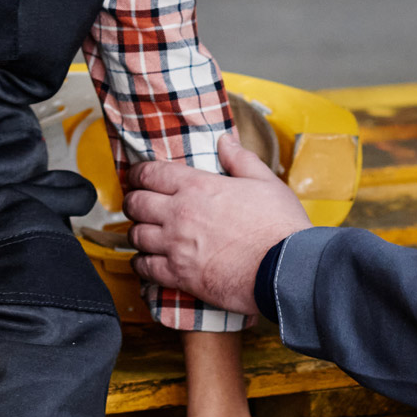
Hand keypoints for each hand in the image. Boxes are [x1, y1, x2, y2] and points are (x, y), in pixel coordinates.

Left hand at [127, 134, 311, 314]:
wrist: (284, 269)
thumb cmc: (278, 225)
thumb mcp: (265, 182)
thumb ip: (240, 159)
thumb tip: (225, 141)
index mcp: (198, 186)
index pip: (152, 173)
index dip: (138, 174)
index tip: (136, 177)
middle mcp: (180, 214)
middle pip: (136, 204)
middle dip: (133, 202)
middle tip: (137, 204)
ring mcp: (176, 246)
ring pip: (136, 236)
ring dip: (137, 233)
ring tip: (144, 233)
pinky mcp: (179, 275)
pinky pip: (145, 268)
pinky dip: (141, 263)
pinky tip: (146, 261)